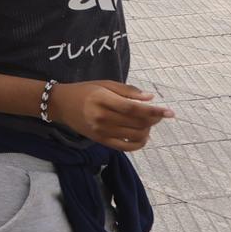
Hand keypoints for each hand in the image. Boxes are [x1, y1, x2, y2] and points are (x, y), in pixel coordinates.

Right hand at [52, 80, 171, 148]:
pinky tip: (143, 136)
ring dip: (148, 130)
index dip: (154, 111)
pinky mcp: (100, 140)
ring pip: (135, 135)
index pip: (134, 109)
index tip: (170, 112)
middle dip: (153, 120)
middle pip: (137, 123)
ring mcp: (100, 131)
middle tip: (157, 114)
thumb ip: (128, 91)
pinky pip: (126, 147)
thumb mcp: (104, 84)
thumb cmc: (84, 91)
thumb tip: (151, 98)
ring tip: (148, 123)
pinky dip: (139, 144)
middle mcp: (101, 117)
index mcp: (102, 100)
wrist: (60, 104)